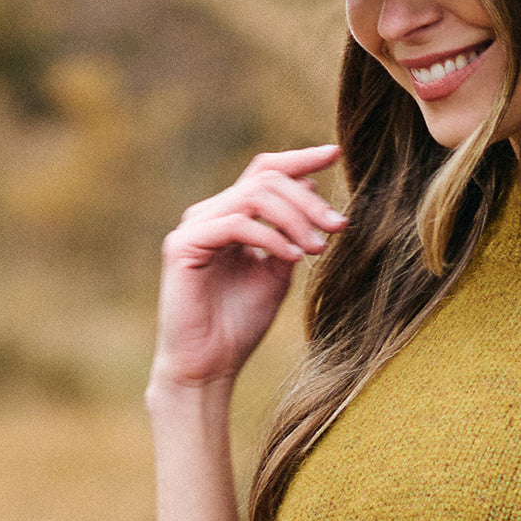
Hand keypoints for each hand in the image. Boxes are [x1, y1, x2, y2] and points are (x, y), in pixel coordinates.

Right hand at [150, 145, 346, 390]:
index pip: (265, 171)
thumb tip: (313, 188)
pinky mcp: (183, 246)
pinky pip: (236, 224)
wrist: (211, 366)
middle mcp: (210, 213)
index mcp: (232, 214)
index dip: (300, 158)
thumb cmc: (242, 322)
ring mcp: (194, 227)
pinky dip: (271, 237)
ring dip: (295, 217)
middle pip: (266, 179)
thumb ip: (292, 231)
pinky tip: (292, 256)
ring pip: (254, 195)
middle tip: (338, 225)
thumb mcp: (279, 269)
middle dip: (308, 198)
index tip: (335, 154)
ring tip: (318, 247)